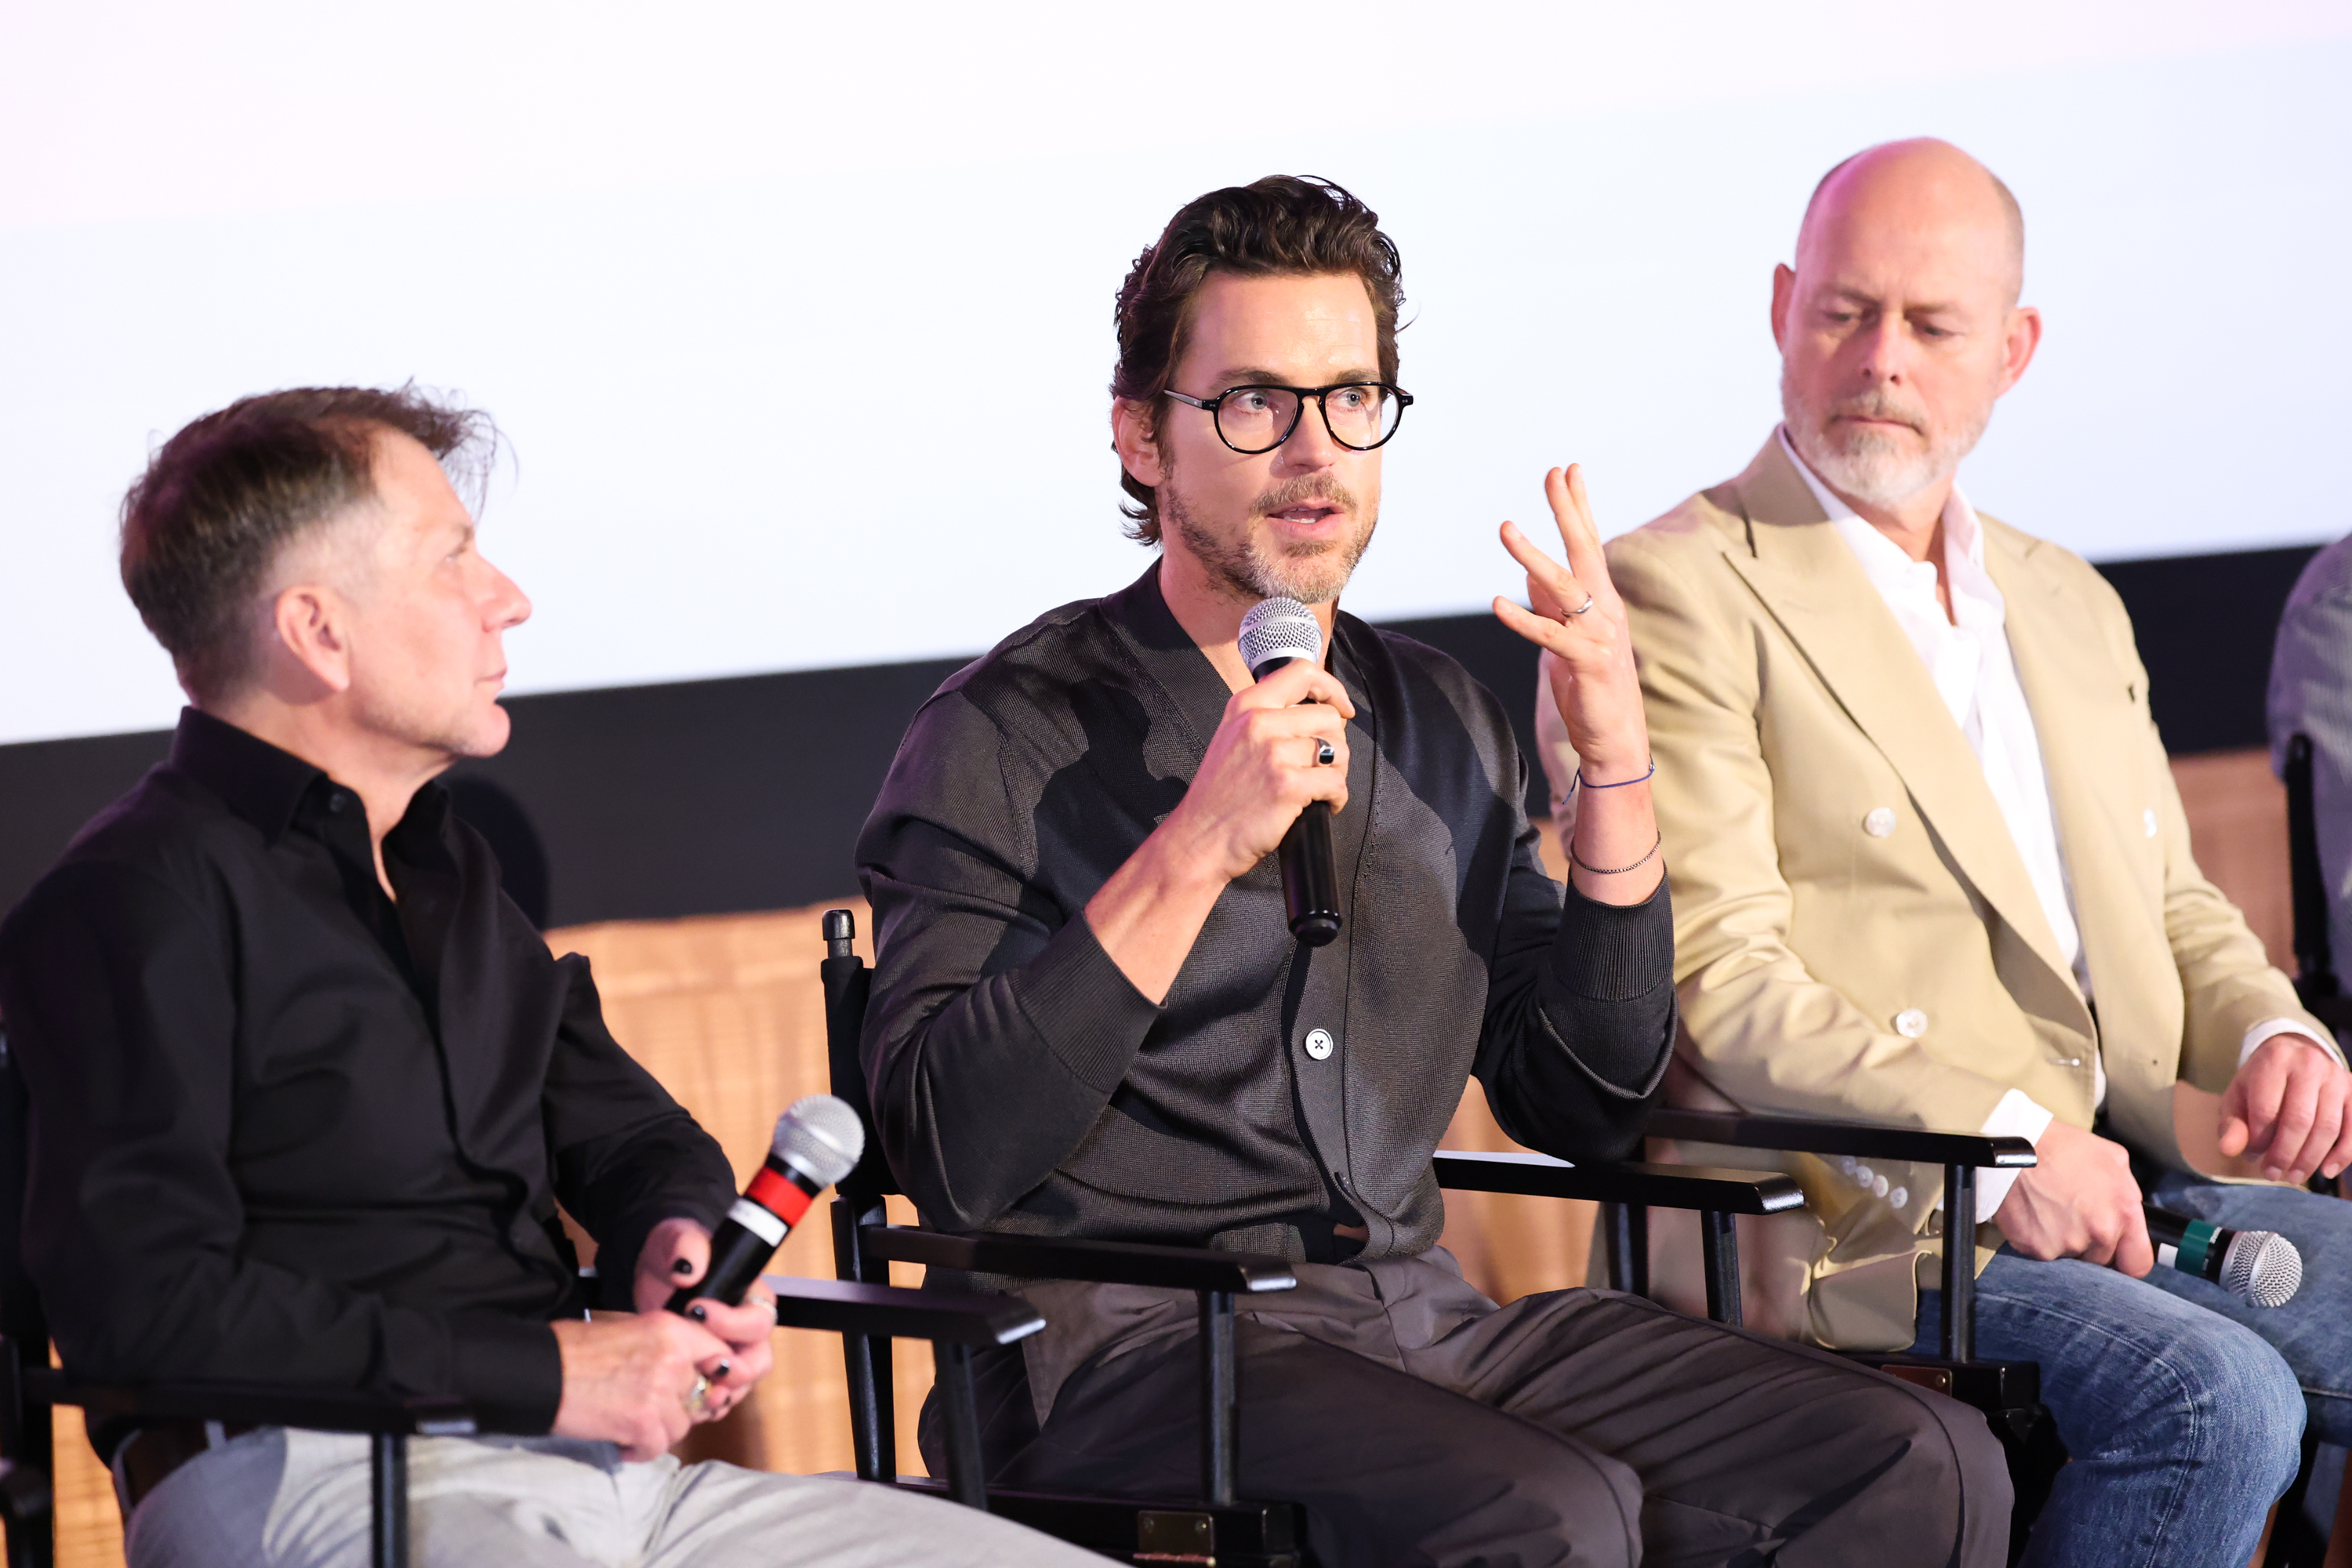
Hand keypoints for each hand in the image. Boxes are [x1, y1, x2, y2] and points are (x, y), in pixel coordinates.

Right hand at [550, 1311, 734, 1460]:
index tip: (697, 1390)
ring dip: (658, 1431)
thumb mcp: (631, 1329)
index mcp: (672, 1329)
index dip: (713, 1377)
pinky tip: (620, 1442)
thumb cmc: (576, 1348)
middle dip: (680, 1408)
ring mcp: (659, 1390)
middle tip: (654, 1412)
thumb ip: (667, 1346)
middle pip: (701, 1395)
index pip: (720, 1356)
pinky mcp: (642, 1421)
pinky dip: (640, 1451)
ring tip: (631, 1425)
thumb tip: (696, 1371)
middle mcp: (673, 1356)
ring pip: (682, 1425)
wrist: (540, 1370)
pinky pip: (658, 1447)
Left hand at [633, 1217, 776, 1420]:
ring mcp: (729, 1351)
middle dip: (736, 1371)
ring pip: (742, 1382)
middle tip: (708, 1368)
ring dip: (724, 1393)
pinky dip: (708, 1403)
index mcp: (751, 1297)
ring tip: (700, 1396)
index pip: (757, 1319)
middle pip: (759, 1360)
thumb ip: (687, 1246)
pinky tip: (690, 1404)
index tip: (696, 1311)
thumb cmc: (674, 1251)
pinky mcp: (708, 1367)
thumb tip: (689, 1269)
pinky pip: (720, 1394)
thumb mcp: (678, 1239)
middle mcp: (747, 1329)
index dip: (731, 1322)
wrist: (652, 1274)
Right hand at [1164, 657, 1355, 883]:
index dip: (1332, 689)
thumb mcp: (1232, 737)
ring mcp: (1273, 753)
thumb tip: (1317, 711)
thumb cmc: (1218, 796)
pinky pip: (1335, 783)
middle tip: (1321, 766)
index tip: (1341, 708)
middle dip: (1335, 744)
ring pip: (1337, 750)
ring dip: (1336, 772)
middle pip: (1329, 717)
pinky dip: (1335, 798)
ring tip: (1317, 787)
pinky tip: (1321, 805)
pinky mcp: (1287, 785)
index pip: (1302, 672)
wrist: (1199, 838)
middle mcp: (1258, 722)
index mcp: (1245, 705)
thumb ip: (1267, 717)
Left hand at [1492, 465, 1649, 780]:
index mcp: (1602, 600)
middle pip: (1585, 550)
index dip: (1578, 506)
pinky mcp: (1587, 662)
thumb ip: (1552, 607)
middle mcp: (1606, 609)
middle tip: (1553, 473)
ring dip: (1533, 556)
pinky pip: (1551, 635)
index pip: (1590, 543)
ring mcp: (1600, 635)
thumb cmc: (1592, 687)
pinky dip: (1524, 618)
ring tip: (1506, 527)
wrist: (1615, 738)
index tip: (1567, 470)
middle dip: (1568, 510)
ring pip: (1565, 587)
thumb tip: (1530, 576)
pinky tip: (1497, 602)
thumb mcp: (1567, 638)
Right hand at [1991, 1120, 2152, 1276]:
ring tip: (2049, 1213)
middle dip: (2089, 1244)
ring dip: (2063, 1242)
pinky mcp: (2038, 1249)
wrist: (2014, 1148)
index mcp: (2124, 1213)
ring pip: (2070, 1258)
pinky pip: (2043, 1254)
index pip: (2137, 1264)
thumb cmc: (2062, 1148)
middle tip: (2071, 1218)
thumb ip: (2127, 1193)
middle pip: (2100, 1260)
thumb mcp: (2112, 1158)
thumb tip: (2126, 1212)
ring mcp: (2068, 1244)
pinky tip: (2033, 1217)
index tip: (2115, 1253)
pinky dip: (2038, 1240)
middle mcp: (2100, 1233)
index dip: (2126, 1259)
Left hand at [2219, 1034, 2351, 1182]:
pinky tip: (2327, 1171)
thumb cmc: (2259, 1085)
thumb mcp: (2237, 1099)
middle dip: (2285, 1154)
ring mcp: (2335, 1076)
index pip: (2266, 1109)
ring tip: (2293, 1177)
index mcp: (2273, 1059)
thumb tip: (2227, 1150)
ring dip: (2310, 1158)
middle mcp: (2308, 1063)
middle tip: (2273, 1175)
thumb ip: (2232, 1124)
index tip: (2252, 1156)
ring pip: (2328, 1126)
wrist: (2291, 1059)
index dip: (2259, 1140)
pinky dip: (2343, 1154)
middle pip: (2300, 1120)